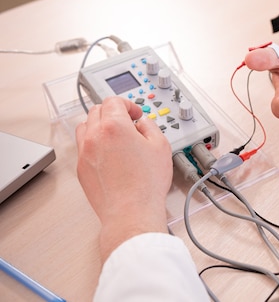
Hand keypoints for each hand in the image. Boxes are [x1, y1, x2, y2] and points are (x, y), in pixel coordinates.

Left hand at [75, 97, 172, 259]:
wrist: (131, 212)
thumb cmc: (146, 183)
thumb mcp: (161, 146)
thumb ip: (150, 127)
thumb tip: (142, 123)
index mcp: (114, 126)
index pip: (114, 101)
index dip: (128, 104)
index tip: (135, 114)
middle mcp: (94, 136)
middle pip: (97, 110)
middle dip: (114, 112)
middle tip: (128, 122)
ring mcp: (84, 152)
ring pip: (85, 127)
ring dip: (100, 125)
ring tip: (115, 136)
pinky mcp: (81, 168)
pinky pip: (83, 147)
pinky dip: (94, 143)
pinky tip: (109, 154)